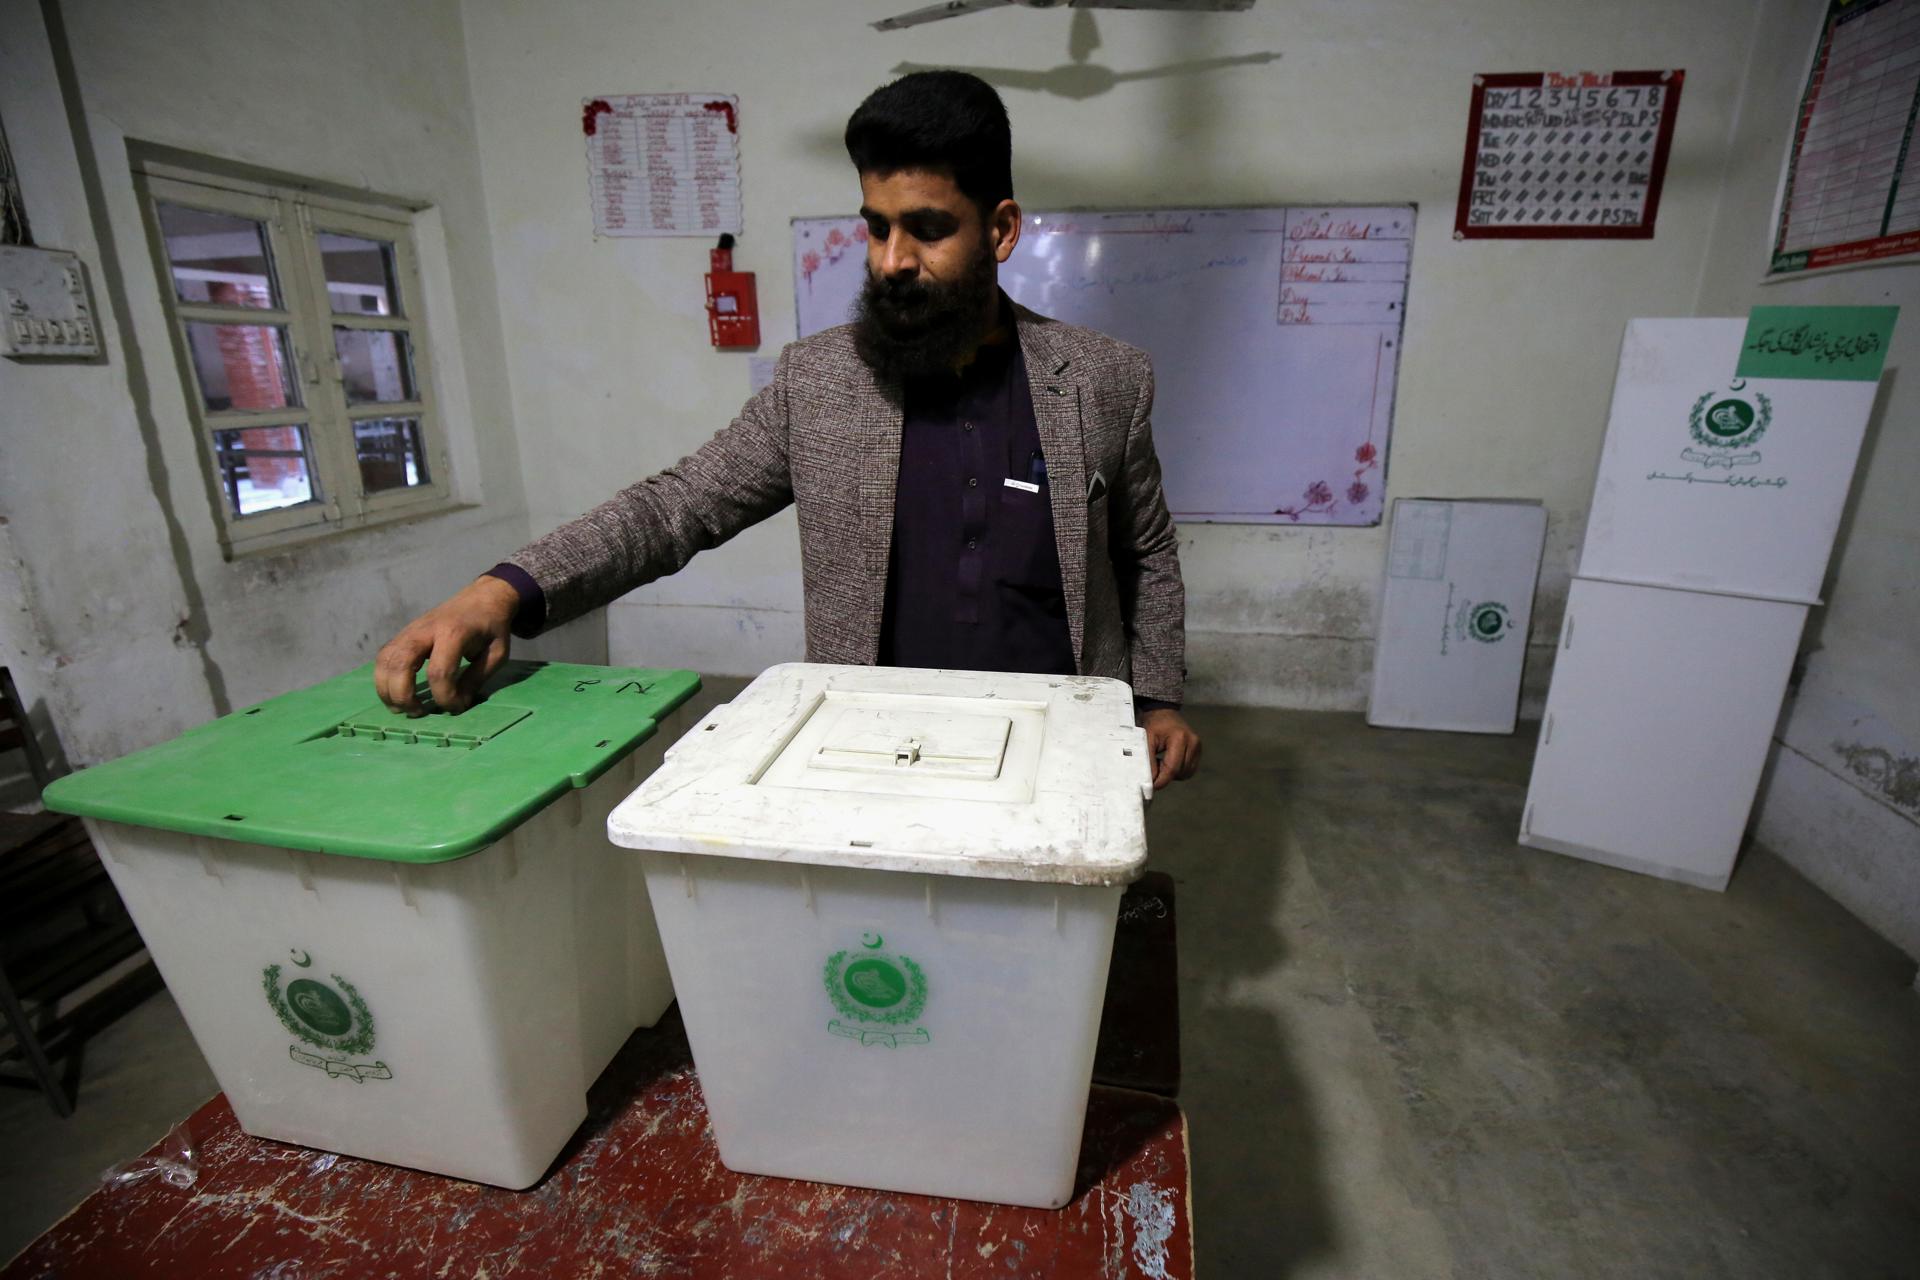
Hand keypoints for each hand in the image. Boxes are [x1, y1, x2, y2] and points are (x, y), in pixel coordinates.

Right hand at [374, 576, 518, 715]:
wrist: (481, 597)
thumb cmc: (491, 627)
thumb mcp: (496, 654)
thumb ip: (476, 679)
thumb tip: (458, 704)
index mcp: (454, 633)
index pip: (439, 672)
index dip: (445, 696)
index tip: (457, 707)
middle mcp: (426, 630)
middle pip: (400, 664)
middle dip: (404, 695)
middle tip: (418, 713)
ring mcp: (410, 630)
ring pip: (385, 660)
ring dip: (387, 689)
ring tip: (402, 708)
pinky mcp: (403, 633)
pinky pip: (384, 656)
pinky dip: (384, 678)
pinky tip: (396, 693)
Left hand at [1139, 708, 1200, 789]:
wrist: (1164, 712)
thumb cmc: (1154, 725)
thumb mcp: (1146, 740)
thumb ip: (1148, 761)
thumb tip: (1150, 781)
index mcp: (1180, 738)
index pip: (1172, 768)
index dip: (1162, 780)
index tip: (1151, 786)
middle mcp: (1193, 743)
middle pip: (1180, 772)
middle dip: (1166, 777)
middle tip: (1154, 770)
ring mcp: (1198, 747)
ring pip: (1186, 773)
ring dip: (1173, 774)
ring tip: (1162, 764)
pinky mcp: (1199, 751)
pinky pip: (1190, 769)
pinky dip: (1179, 771)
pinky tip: (1170, 763)